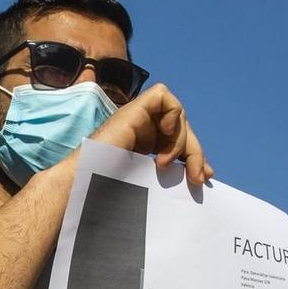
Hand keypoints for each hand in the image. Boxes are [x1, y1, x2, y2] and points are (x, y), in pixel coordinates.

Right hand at [88, 84, 211, 187]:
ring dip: (182, 140)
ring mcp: (135, 118)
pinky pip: (163, 96)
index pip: (179, 140)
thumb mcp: (148, 183)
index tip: (204, 178)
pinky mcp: (131, 111)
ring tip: (165, 164)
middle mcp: (141, 128)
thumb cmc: (108, 192)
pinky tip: (166, 135)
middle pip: (181, 127)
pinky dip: (172, 114)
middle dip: (195, 152)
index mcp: (143, 144)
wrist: (84, 188)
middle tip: (198, 178)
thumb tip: (202, 177)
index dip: (194, 156)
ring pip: (177, 114)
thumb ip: (169, 176)